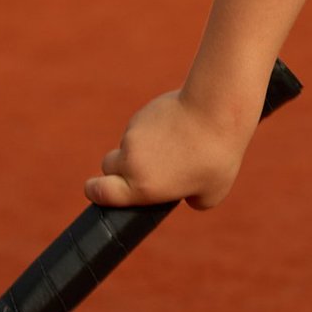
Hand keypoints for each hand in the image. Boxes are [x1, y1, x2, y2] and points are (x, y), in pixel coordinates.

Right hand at [84, 89, 253, 211]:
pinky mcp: (142, 114)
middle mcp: (131, 162)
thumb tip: (183, 195)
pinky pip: (140, 126)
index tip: (97, 191)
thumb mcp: (211, 194)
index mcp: (141, 187)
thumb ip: (190, 200)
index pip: (98, 192)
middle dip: (120, 169)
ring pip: (128, 144)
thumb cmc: (216, 156)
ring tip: (174, 145)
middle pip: (108, 166)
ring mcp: (134, 134)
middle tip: (145, 169)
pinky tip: (175, 127)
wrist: (216, 111)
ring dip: (141, 147)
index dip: (95, 192)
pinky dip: (151, 129)